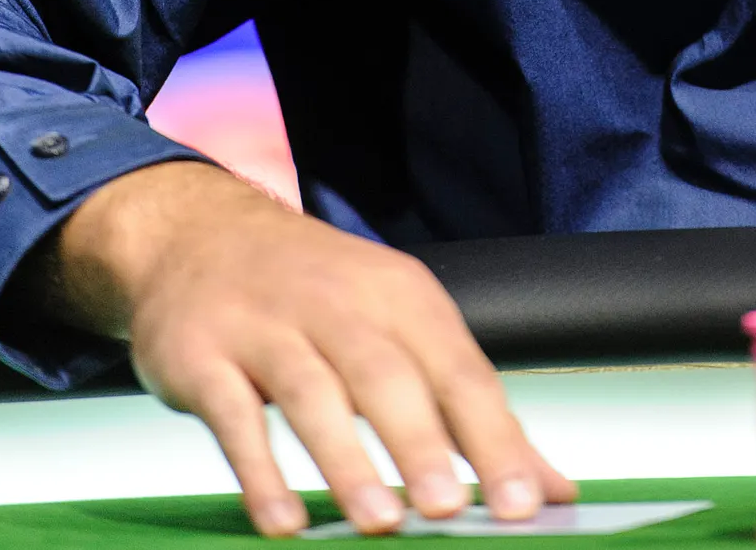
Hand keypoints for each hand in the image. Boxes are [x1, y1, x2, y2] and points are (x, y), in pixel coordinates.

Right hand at [28, 161, 575, 538]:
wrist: (202, 234)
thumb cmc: (320, 295)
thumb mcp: (401, 328)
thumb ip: (472, 413)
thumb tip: (553, 491)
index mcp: (401, 296)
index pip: (459, 370)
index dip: (493, 438)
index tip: (524, 504)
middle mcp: (338, 303)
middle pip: (387, 374)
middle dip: (421, 442)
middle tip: (451, 509)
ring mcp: (267, 326)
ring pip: (313, 392)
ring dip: (346, 460)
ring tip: (379, 524)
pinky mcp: (205, 355)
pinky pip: (233, 414)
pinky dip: (259, 470)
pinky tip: (283, 523)